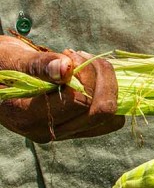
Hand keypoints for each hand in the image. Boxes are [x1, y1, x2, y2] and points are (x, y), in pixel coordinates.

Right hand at [0, 36, 123, 142]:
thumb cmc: (2, 65)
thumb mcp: (13, 58)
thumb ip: (39, 65)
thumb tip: (65, 68)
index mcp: (28, 117)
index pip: (77, 101)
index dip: (84, 74)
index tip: (69, 54)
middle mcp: (48, 131)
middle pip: (100, 113)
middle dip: (102, 78)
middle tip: (81, 57)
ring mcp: (64, 133)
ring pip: (110, 119)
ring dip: (107, 87)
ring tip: (85, 67)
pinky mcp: (76, 129)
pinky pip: (108, 120)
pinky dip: (107, 96)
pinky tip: (90, 78)